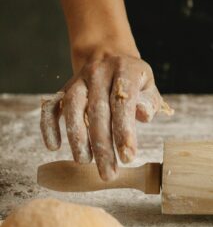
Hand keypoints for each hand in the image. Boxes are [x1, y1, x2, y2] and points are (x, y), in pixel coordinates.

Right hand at [40, 52, 172, 180]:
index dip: (125, 131)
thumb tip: (143, 115)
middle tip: (108, 173)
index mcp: (124, 71)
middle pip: (98, 112)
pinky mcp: (64, 88)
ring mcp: (78, 80)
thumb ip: (149, 101)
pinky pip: (51, 106)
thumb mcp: (149, 85)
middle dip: (103, 146)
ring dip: (77, 137)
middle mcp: (99, 74)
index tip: (128, 157)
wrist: (109, 53)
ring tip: (84, 161)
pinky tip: (53, 145)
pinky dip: (49, 125)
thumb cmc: (133, 79)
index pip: (123, 104)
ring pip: (73, 108)